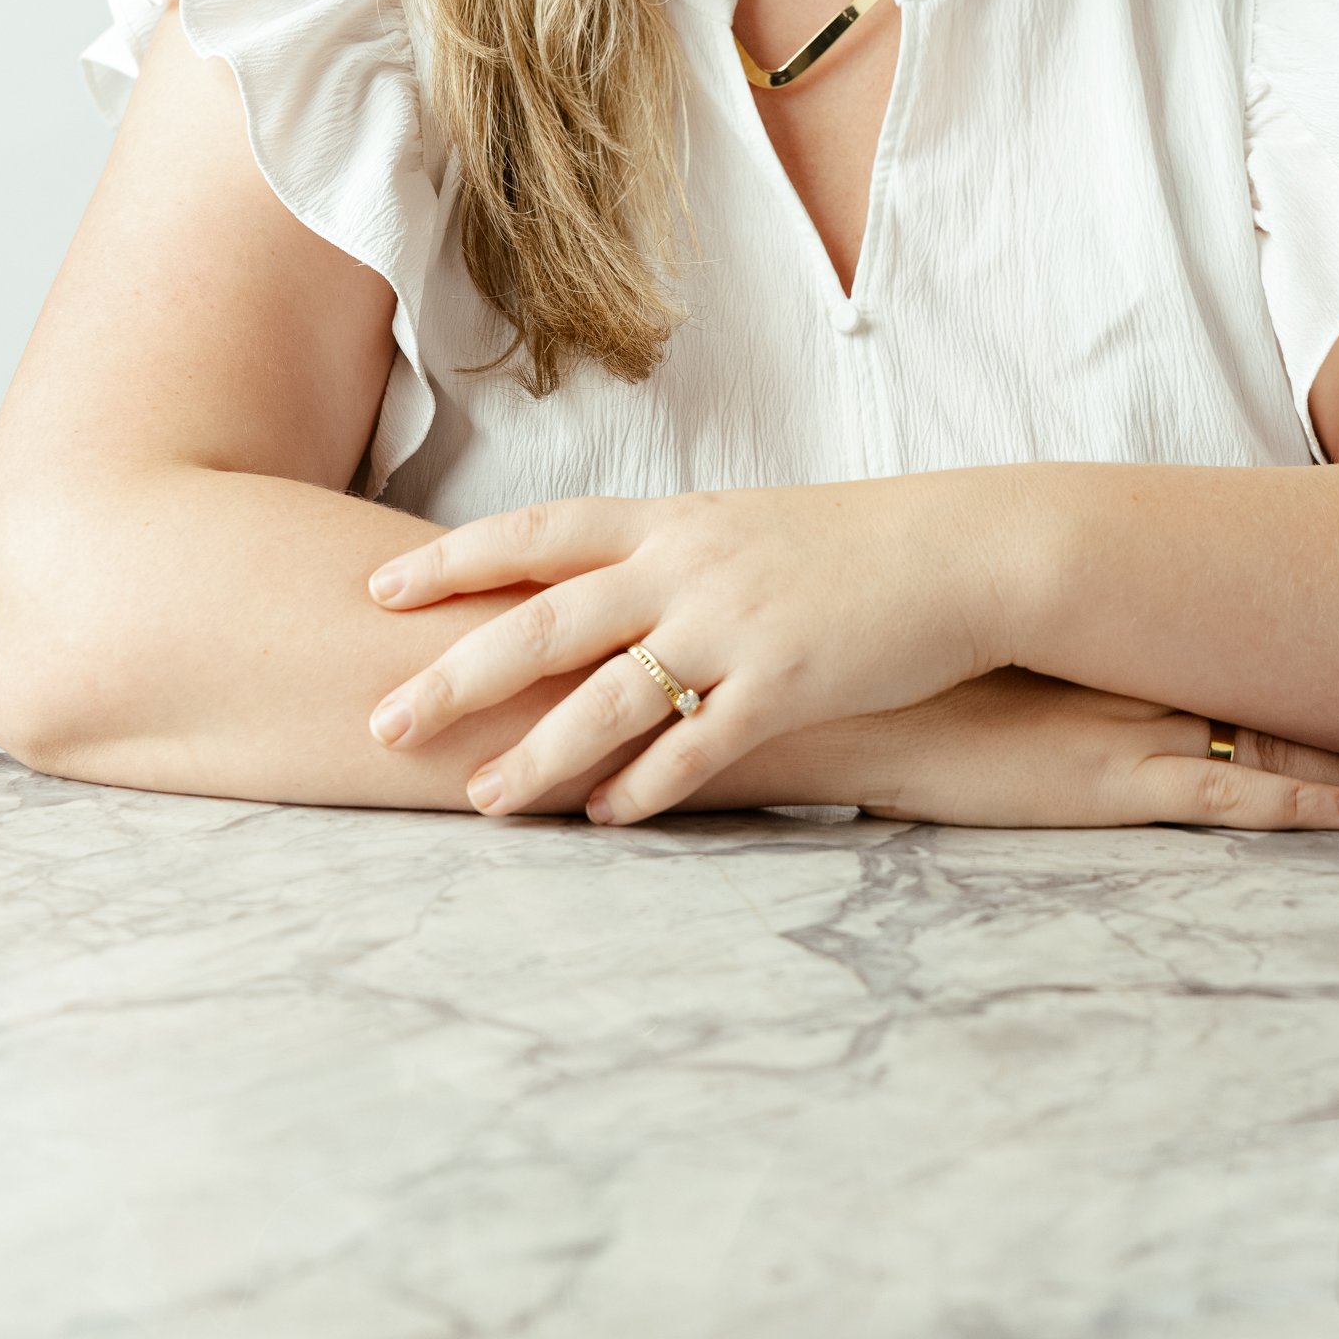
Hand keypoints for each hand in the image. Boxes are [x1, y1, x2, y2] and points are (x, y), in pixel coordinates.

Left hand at [363, 478, 1011, 822]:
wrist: (960, 550)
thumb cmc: (847, 546)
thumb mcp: (740, 529)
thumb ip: (660, 559)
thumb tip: (582, 597)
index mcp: (670, 521)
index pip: (538, 532)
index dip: (454, 561)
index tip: (378, 589)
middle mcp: (689, 565)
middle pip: (546, 621)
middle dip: (455, 673)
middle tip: (382, 722)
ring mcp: (737, 624)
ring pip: (611, 697)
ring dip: (538, 755)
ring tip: (480, 798)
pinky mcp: (789, 682)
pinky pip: (701, 744)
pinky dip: (647, 785)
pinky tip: (604, 817)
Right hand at [831, 673, 1338, 829]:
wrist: (849, 702)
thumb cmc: (895, 687)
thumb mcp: (973, 662)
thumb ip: (1026, 665)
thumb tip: (1044, 671)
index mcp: (1100, 647)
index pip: (1222, 645)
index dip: (1294, 656)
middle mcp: (1129, 678)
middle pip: (1264, 691)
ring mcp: (1126, 730)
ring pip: (1265, 744)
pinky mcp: (1110, 784)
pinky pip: (1225, 799)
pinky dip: (1296, 805)